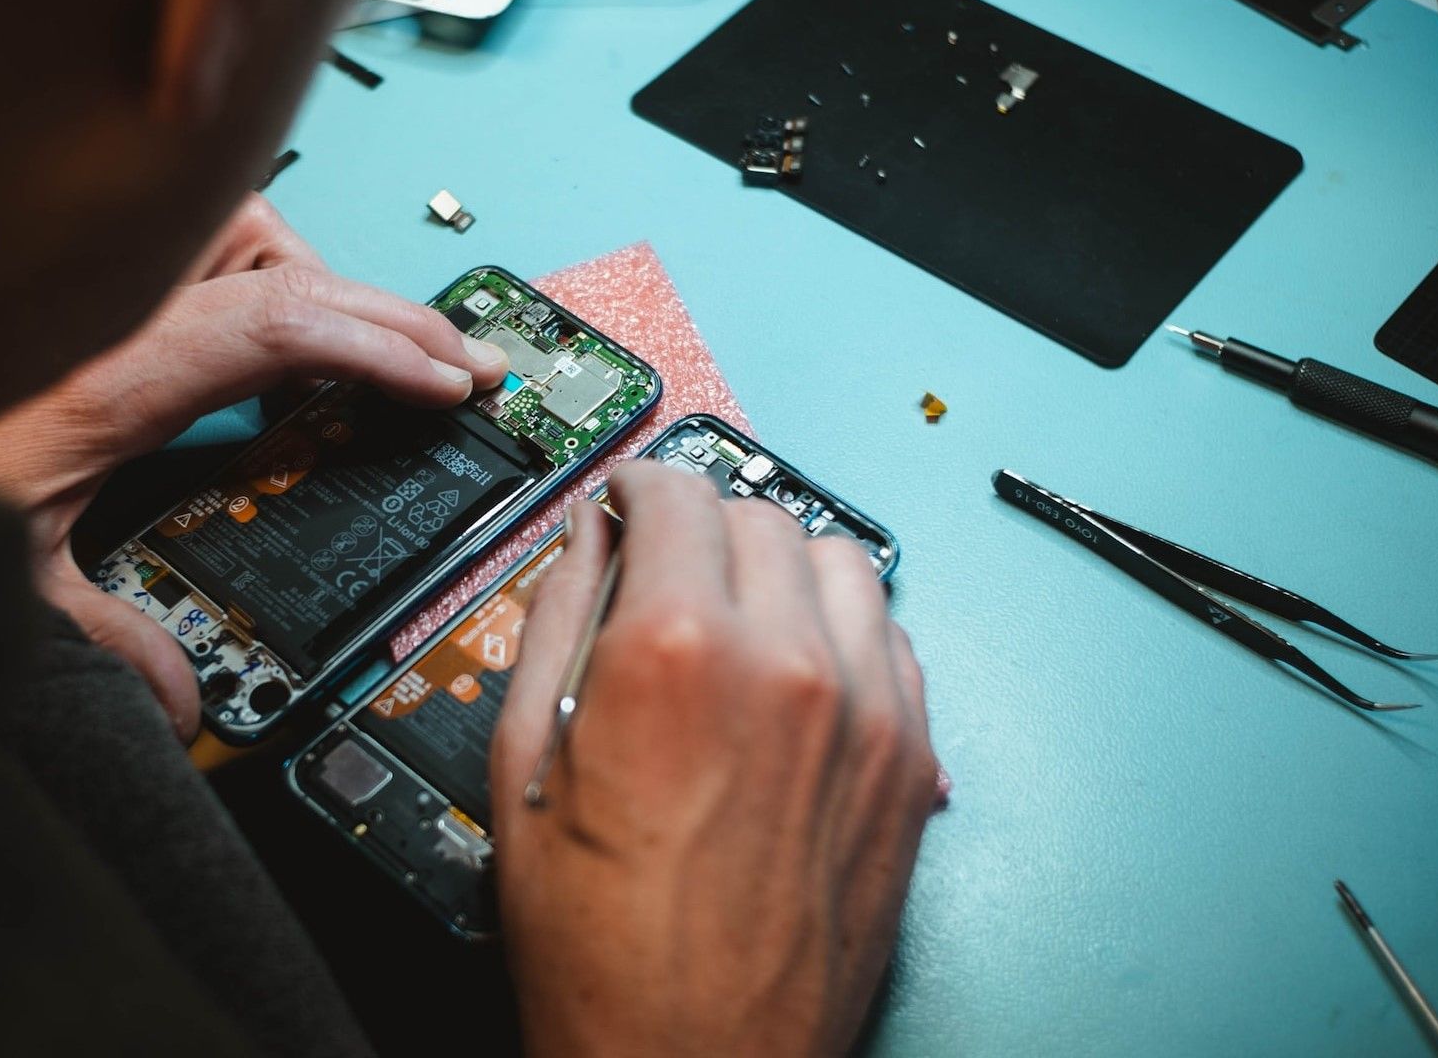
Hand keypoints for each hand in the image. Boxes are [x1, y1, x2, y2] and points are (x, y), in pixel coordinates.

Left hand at [0, 195, 507, 740]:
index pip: (272, 327)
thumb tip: (180, 701)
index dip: (376, 347)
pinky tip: (275, 344)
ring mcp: (101, 287)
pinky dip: (258, 276)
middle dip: (384, 311)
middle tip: (459, 360)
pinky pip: (200, 246)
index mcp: (104, 379)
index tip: (447, 382)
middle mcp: (108, 311)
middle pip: (276, 259)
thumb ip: (99, 639)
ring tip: (365, 346)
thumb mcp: (2, 582)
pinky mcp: (92, 289)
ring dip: (311, 278)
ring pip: (239, 229)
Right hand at [491, 462, 938, 1056]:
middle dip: (702, 526)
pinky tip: (794, 670)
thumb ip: (559, 619)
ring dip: (781, 566)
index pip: (675, 494)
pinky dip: (842, 628)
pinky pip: (892, 637)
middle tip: (666, 570)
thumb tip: (585, 541)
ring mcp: (865, 713)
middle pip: (758, 516)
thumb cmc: (602, 948)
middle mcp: (788, 664)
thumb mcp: (528, 763)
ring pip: (840, 561)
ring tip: (735, 617)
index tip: (627, 504)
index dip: (637, 488)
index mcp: (676, 653)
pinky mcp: (910, 763)